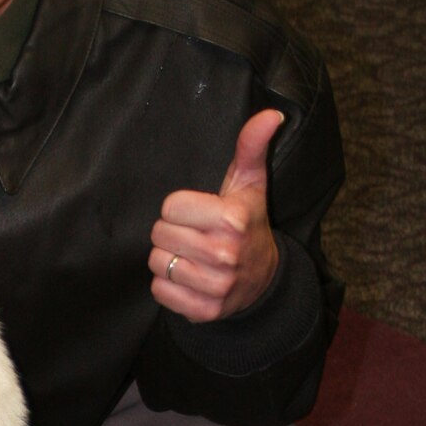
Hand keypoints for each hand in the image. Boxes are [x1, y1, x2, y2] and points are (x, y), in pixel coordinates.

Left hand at [149, 109, 283, 322]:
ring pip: (156, 262)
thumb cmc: (247, 224)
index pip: (170, 206)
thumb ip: (250, 147)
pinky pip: (159, 290)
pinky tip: (189, 277)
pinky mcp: (204, 311)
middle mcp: (225, 254)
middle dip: (172, 232)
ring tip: (192, 256)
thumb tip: (269, 114)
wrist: (261, 280)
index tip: (200, 214)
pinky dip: (168, 285)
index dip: (180, 209)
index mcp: (233, 219)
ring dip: (168, 258)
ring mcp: (216, 286)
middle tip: (195, 235)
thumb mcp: (249, 185)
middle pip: (159, 234)